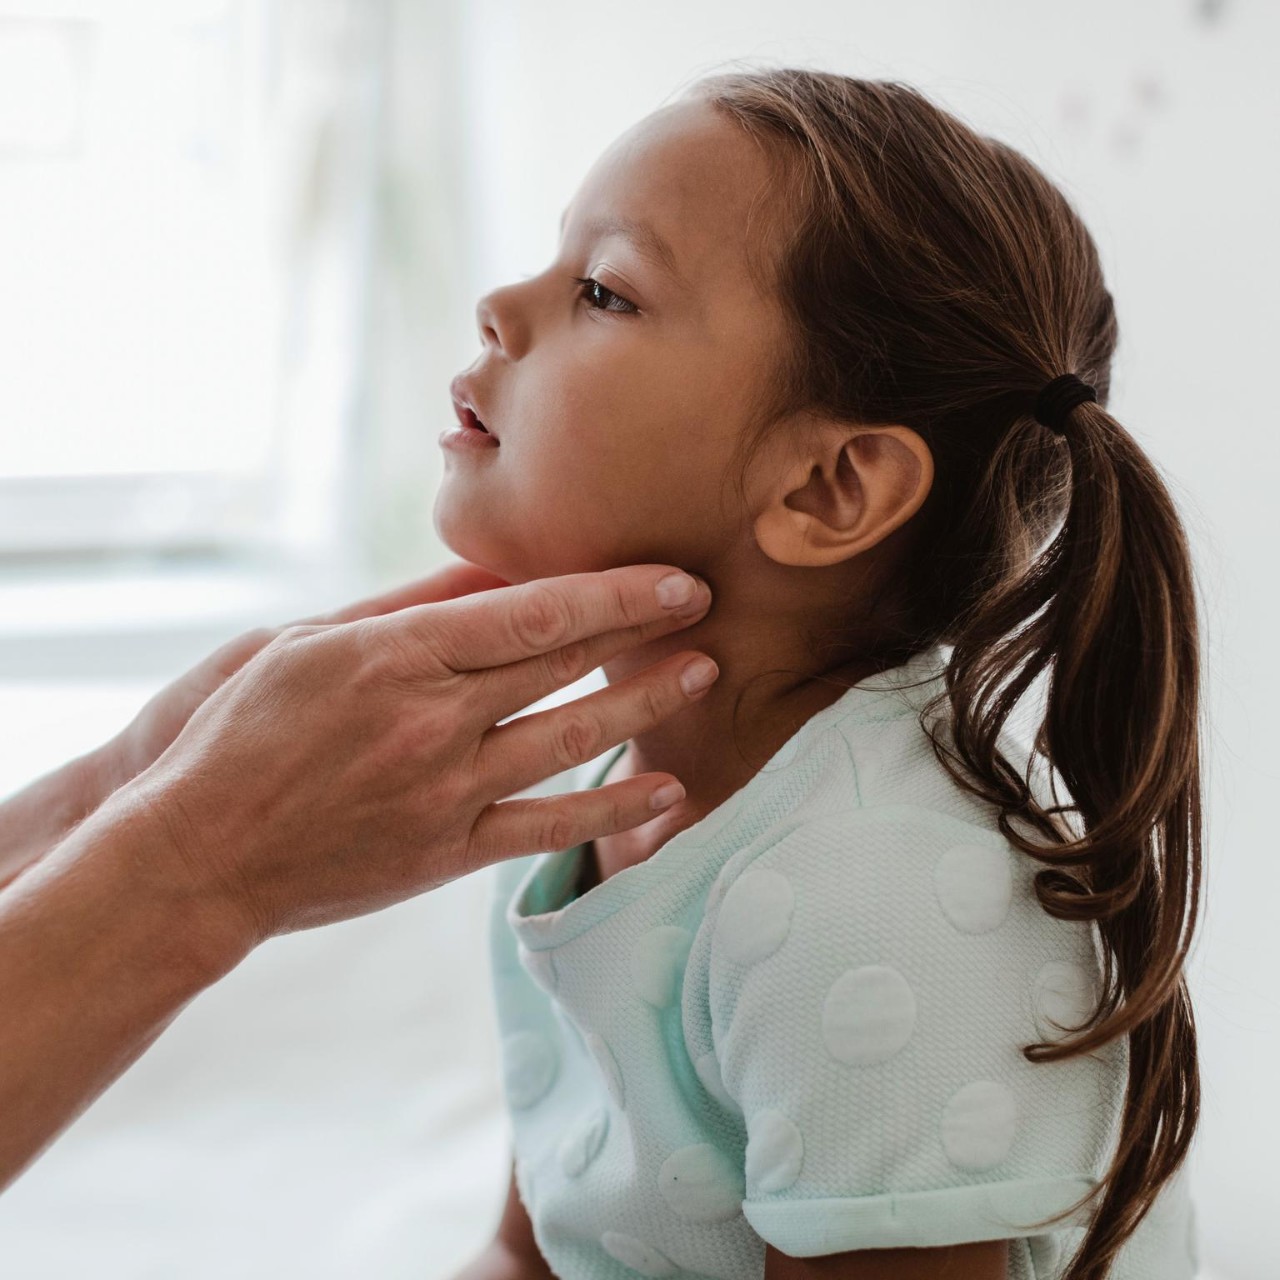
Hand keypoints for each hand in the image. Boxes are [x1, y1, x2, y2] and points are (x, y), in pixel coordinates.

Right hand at [113, 562, 716, 963]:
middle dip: (643, 629)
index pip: (531, 613)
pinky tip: (667, 791)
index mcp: (394, 657)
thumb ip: (403, 609)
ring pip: (571, 738)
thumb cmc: (235, 733)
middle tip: (704, 602)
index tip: (671, 574)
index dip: (613, 591)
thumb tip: (485, 570)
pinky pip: (549, 827)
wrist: (196, 856)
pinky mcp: (448, 852)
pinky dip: (612, 811)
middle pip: (564, 664)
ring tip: (702, 673)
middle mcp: (432, 721)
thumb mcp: (303, 643)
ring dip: (645, 705)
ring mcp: (446, 792)